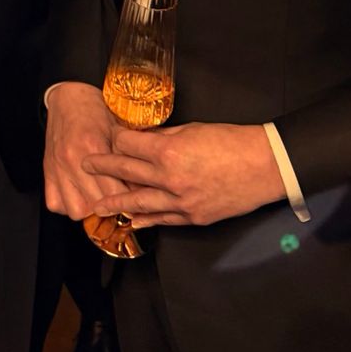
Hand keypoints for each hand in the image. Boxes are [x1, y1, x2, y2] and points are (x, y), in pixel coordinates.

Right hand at [44, 82, 129, 219]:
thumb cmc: (96, 109)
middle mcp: (72, 160)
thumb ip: (128, 156)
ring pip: (76, 211)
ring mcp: (57, 169)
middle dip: (112, 206)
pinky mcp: (47, 173)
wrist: (69, 97)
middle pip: (96, 203)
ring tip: (99, 198)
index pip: (114, 190)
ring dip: (90, 209)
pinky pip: (56, 205)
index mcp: (92, 145)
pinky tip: (80, 195)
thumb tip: (143, 183)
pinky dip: (68, 205)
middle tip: (122, 202)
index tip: (137, 202)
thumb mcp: (117, 127)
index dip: (129, 200)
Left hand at [84, 121, 286, 227]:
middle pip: (128, 173)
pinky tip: (134, 221)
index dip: (117, 140)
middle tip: (85, 165)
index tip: (110, 138)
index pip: (129, 147)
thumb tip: (143, 140)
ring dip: (116, 203)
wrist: (265, 166)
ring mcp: (181, 202)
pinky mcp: (193, 217)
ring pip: (139, 203)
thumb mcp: (193, 129)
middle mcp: (170, 179)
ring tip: (97, 206)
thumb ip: (165, 137)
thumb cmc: (232, 141)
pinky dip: (147, 220)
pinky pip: (164, 220)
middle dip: (104, 168)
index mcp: (169, 152)